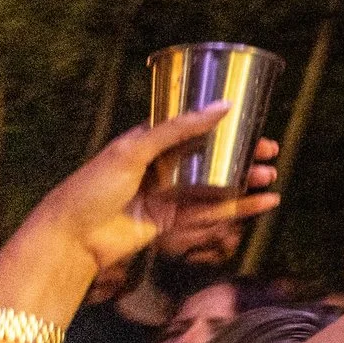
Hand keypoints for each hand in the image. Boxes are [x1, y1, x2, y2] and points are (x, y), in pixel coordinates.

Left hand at [17, 105, 280, 271]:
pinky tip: (264, 203)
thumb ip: (178, 129)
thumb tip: (222, 106)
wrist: (72, 237)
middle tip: (270, 151)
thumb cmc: (93, 186)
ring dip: (244, 181)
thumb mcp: (134, 149)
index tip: (252, 122)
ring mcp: (168, 194)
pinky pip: (211, 212)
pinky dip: (239, 208)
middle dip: (242, 154)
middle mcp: (161, 166)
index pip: (193, 127)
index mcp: (149, 142)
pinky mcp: (172, 222)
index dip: (223, 125)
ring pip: (215, 185)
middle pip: (211, 156)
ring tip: (271, 176)